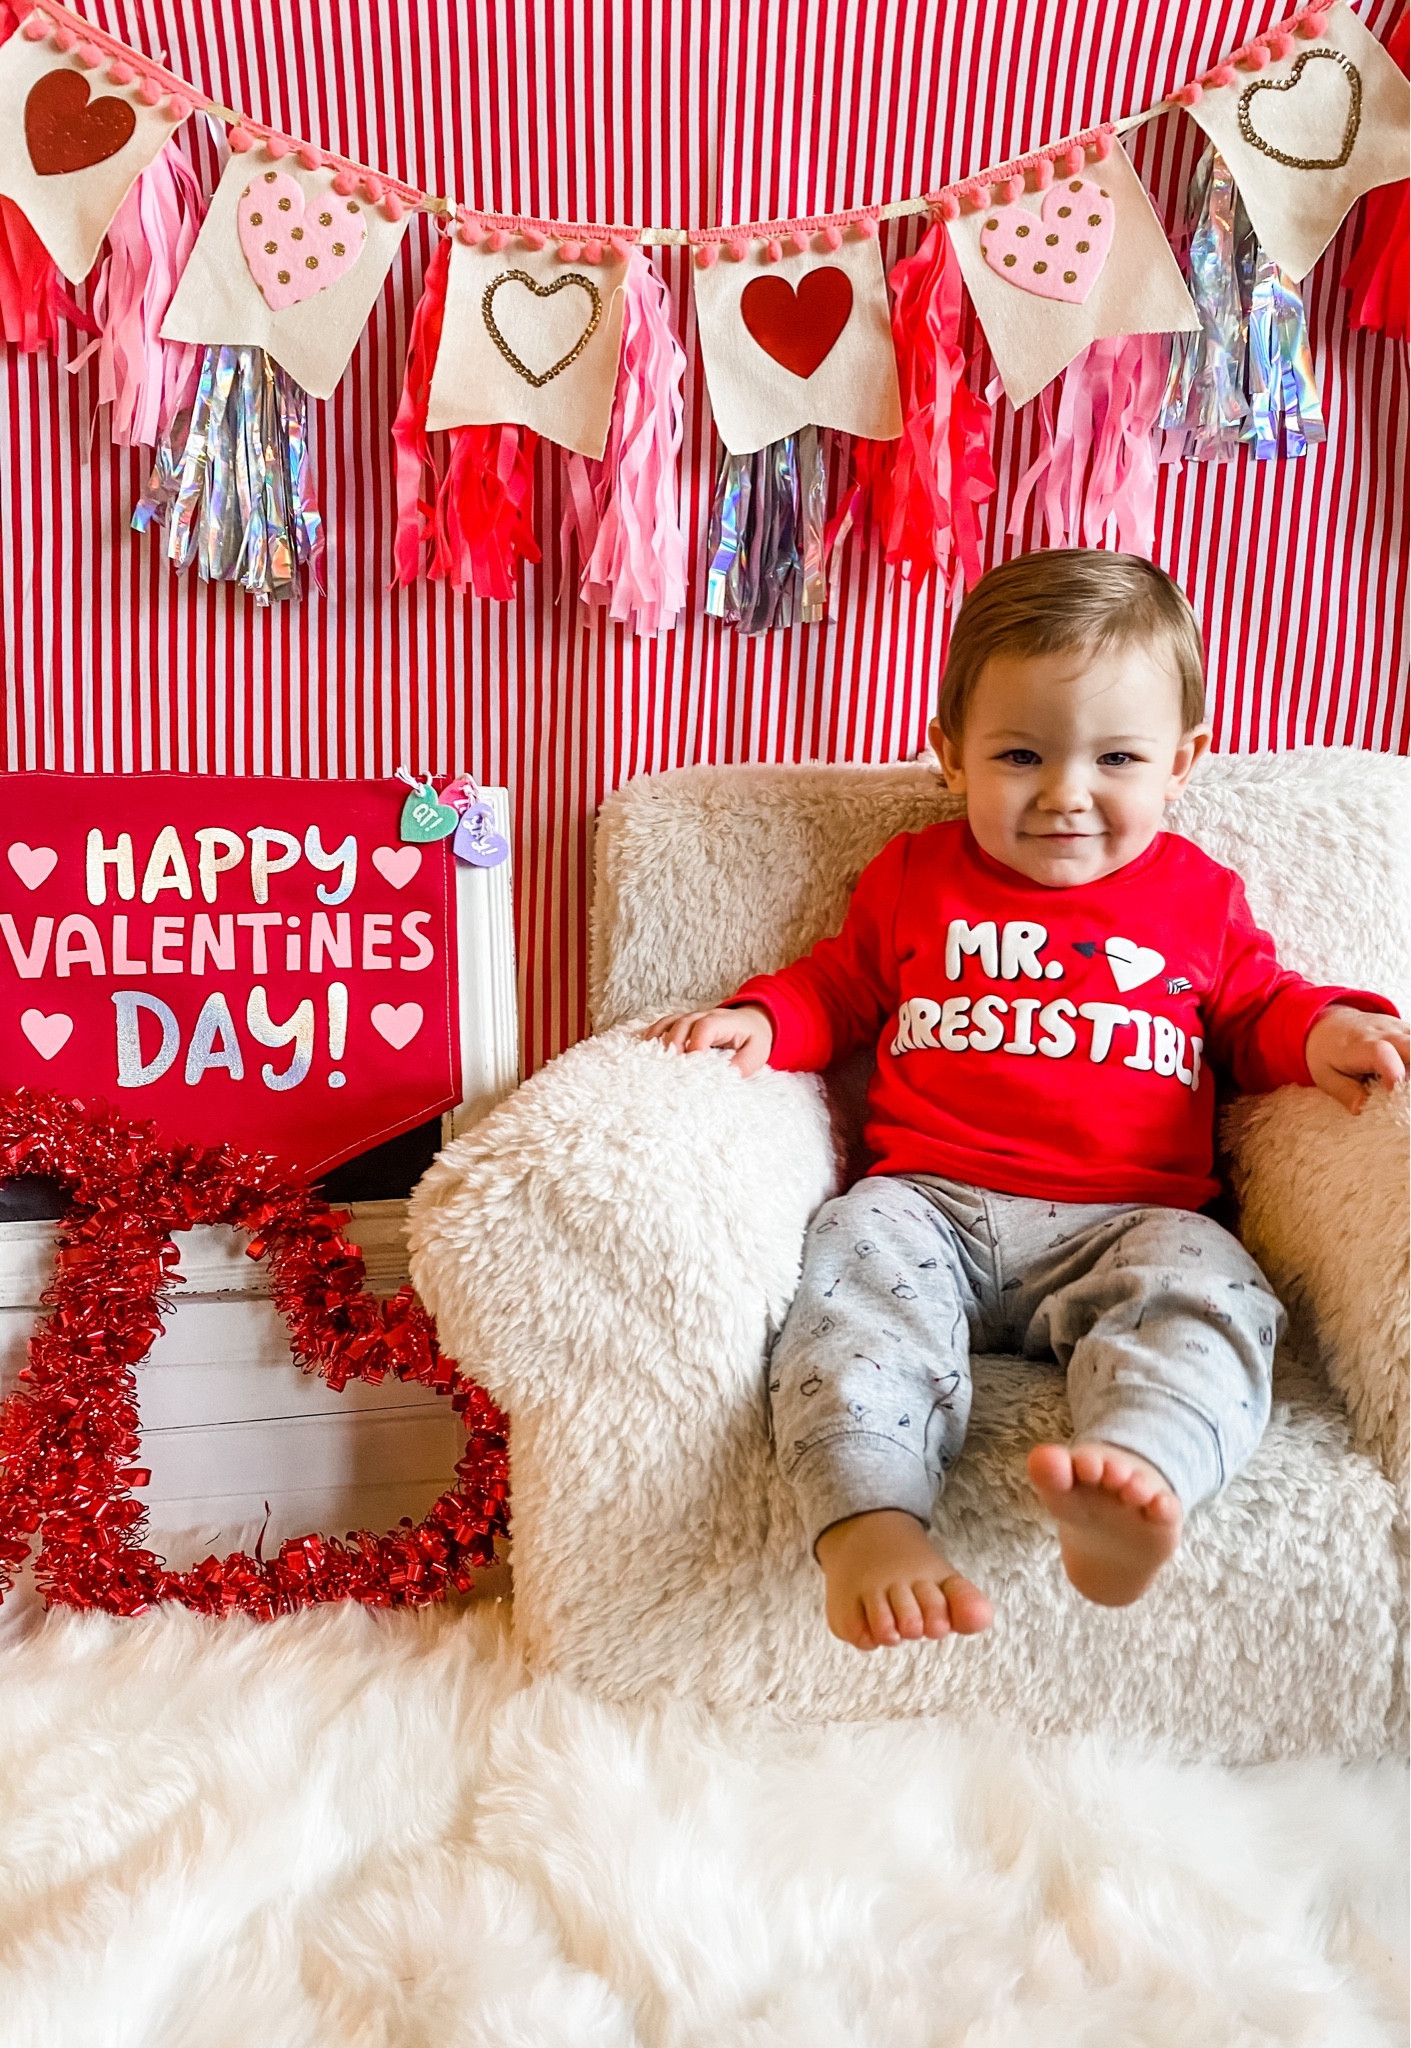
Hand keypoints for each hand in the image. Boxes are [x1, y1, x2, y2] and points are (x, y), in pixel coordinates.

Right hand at [641, 1003, 774, 1076]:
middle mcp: (704, 1016)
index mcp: (723, 1022)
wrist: (752, 1022)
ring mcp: (691, 1018)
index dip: (696, 1043)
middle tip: (671, 1066)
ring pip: (670, 1023)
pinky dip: (654, 1034)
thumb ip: (743, 1064)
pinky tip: (645, 1047)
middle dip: (674, 1045)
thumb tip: (726, 1076)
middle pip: (683, 1024)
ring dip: (660, 1040)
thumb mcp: (757, 1053)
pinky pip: (664, 1024)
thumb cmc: (753, 1039)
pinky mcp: (682, 1024)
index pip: (706, 1027)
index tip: (693, 1063)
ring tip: (654, 1059)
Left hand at [1305, 1004, 1408, 1113]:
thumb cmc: (1328, 1054)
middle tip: (1406, 1093)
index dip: (1392, 1072)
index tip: (1393, 1090)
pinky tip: (1407, 1074)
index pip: (1380, 1053)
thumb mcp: (1326, 1076)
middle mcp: (1383, 1033)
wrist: (1330, 1024)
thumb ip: (1345, 1093)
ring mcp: (1399, 1029)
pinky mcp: (1408, 1030)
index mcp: (1359, 1046)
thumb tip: (1361, 1109)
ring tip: (1405, 1087)